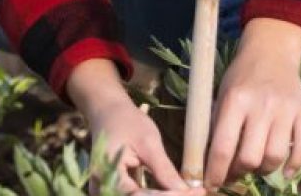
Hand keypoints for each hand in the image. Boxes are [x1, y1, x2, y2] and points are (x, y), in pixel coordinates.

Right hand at [65, 60, 204, 195]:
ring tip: (191, 193)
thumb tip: (185, 192)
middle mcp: (103, 186)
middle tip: (197, 193)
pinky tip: (177, 192)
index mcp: (106, 173)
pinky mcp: (117, 190)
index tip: (196, 192)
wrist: (107, 113)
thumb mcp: (148, 142)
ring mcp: (108, 189)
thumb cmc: (126, 121)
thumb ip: (163, 169)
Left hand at [205, 18, 300, 186]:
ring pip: (275, 157)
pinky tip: (283, 171)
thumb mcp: (221, 95)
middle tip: (235, 173)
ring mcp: (285, 110)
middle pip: (250, 157)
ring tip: (256, 167)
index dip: (216, 172)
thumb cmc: (240, 77)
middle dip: (239, 172)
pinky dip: (293, 166)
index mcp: (235, 101)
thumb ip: (217, 125)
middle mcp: (261, 106)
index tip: (211, 184)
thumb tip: (209, 163)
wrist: (271, 53)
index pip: (222, 147)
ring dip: (264, 170)